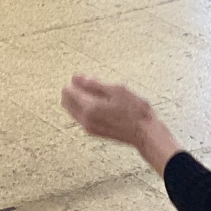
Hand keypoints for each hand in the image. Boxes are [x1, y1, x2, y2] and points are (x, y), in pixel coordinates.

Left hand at [61, 74, 183, 172]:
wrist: (144, 133)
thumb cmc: (135, 110)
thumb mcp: (117, 90)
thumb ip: (94, 84)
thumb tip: (77, 78)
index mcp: (89, 107)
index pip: (68, 92)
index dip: (74, 82)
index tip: (84, 77)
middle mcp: (85, 119)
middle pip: (66, 102)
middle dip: (72, 91)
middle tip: (87, 84)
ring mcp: (89, 127)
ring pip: (73, 111)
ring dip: (78, 100)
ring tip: (96, 93)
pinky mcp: (94, 132)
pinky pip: (81, 118)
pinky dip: (84, 109)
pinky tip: (99, 105)